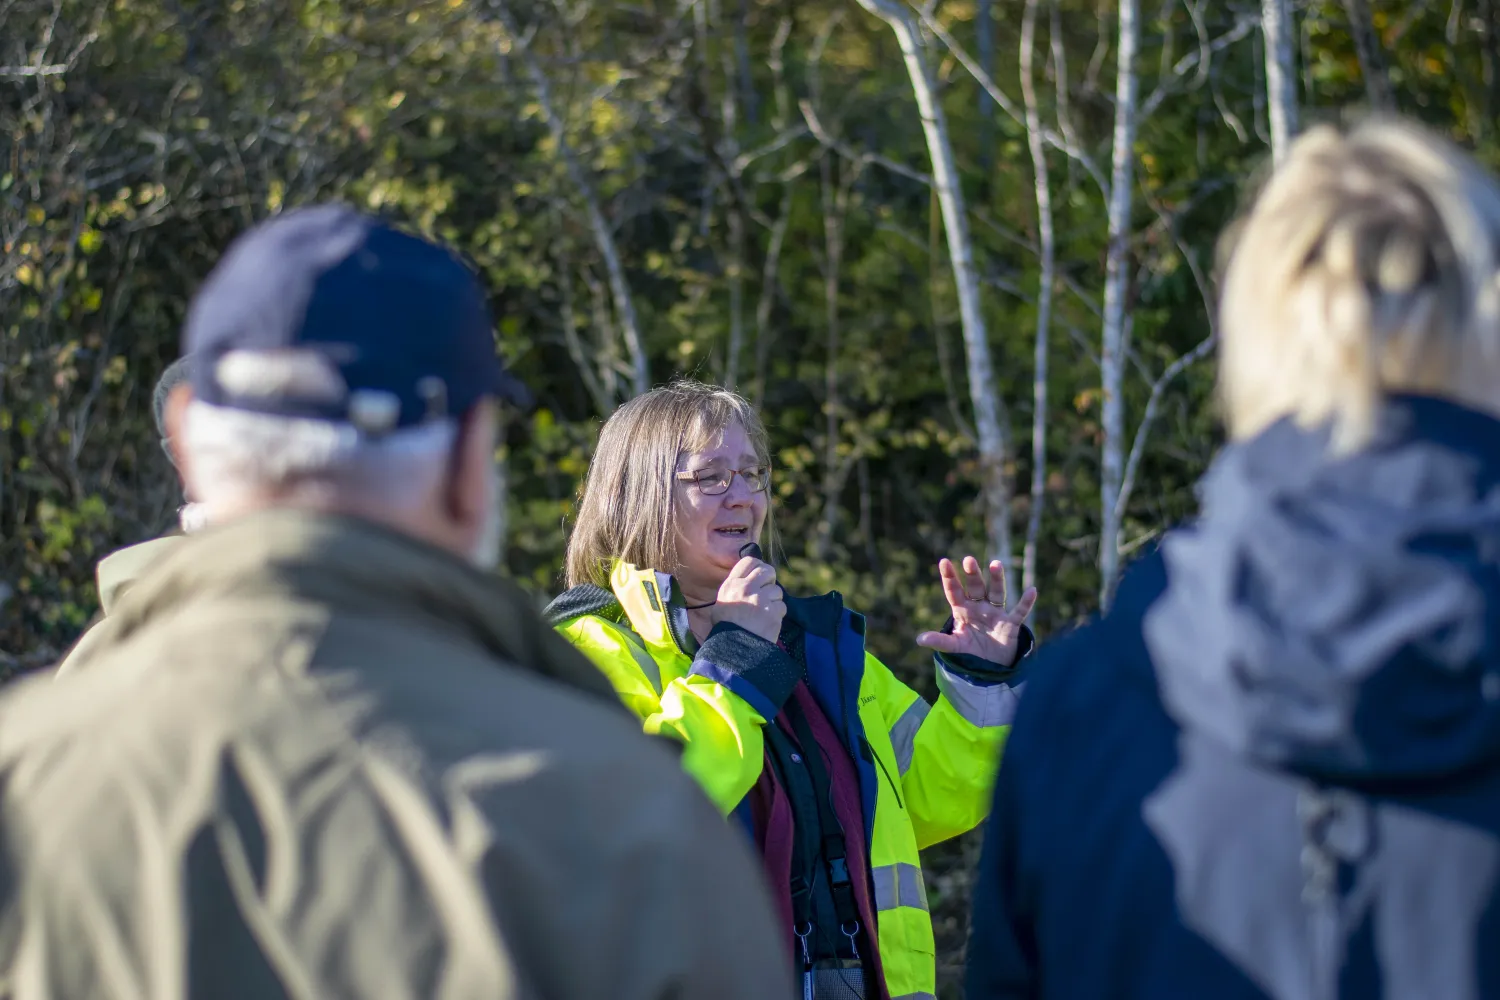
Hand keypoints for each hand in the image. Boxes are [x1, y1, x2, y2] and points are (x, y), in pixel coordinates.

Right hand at [709, 556, 785, 643]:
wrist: (733, 651)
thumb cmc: (726, 629)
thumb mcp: (722, 604)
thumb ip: (735, 588)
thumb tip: (750, 578)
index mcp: (732, 585)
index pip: (749, 561)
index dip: (758, 567)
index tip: (760, 576)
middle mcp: (746, 588)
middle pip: (767, 570)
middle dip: (770, 580)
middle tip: (766, 592)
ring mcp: (761, 600)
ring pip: (777, 590)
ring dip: (773, 601)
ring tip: (764, 613)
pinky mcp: (773, 613)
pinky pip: (782, 606)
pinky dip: (777, 614)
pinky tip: (768, 622)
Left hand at [916, 557, 1037, 666]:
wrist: (990, 666)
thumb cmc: (970, 652)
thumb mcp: (954, 647)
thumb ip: (940, 641)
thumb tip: (919, 640)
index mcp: (963, 611)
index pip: (954, 591)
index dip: (949, 577)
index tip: (944, 562)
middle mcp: (979, 607)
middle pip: (975, 587)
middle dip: (973, 574)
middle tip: (968, 559)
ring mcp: (995, 613)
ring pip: (996, 592)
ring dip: (997, 579)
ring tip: (996, 564)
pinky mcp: (1010, 624)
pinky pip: (1020, 611)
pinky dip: (1026, 602)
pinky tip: (1032, 590)